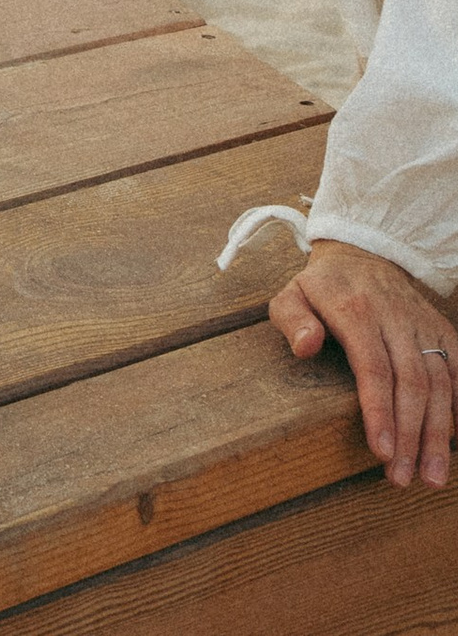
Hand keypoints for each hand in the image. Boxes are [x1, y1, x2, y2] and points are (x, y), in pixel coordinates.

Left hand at [270, 240, 457, 487]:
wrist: (363, 253)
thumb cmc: (320, 287)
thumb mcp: (290, 294)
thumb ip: (292, 320)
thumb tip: (305, 348)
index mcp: (355, 309)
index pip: (373, 368)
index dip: (380, 412)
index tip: (381, 452)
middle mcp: (396, 317)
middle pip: (412, 384)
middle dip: (411, 436)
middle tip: (404, 478)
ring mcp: (424, 325)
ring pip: (441, 384)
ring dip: (439, 434)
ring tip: (431, 475)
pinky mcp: (444, 331)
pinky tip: (457, 441)